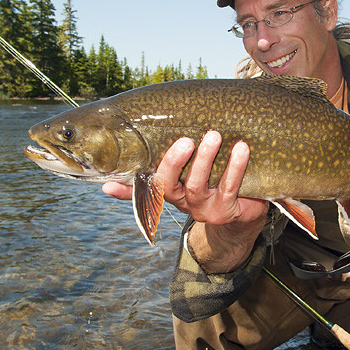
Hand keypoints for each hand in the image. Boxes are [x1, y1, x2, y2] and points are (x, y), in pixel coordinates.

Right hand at [103, 131, 267, 226]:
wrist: (242, 215)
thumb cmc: (211, 184)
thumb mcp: (184, 179)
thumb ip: (157, 174)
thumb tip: (107, 184)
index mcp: (169, 191)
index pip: (145, 186)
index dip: (126, 187)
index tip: (110, 182)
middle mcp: (182, 202)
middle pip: (170, 184)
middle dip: (174, 161)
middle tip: (185, 139)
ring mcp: (202, 209)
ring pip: (198, 185)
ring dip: (206, 159)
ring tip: (214, 135)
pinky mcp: (226, 211)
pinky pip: (230, 187)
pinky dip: (236, 167)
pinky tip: (241, 148)